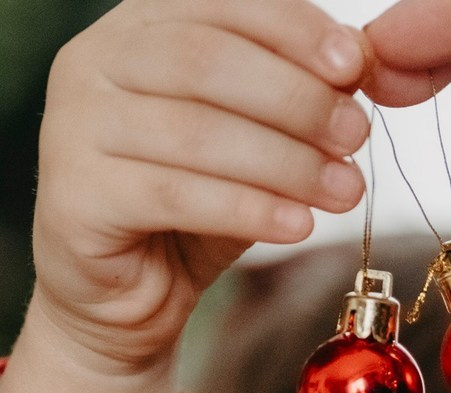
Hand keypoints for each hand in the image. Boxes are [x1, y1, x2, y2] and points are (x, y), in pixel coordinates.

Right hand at [32, 0, 371, 373]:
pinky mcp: (76, 195)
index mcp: (138, 28)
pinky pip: (175, 196)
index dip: (292, 28)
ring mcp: (74, 125)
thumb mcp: (255, 143)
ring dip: (285, 162)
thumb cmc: (199, 207)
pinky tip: (299, 225)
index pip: (218, 3)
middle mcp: (94, 62)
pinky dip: (248, 210)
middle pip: (205, 60)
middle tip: (355, 136)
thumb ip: (296, 100)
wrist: (134, 291)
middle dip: (296, 98)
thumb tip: (362, 68)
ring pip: (195, 131)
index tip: (355, 66)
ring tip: (345, 191)